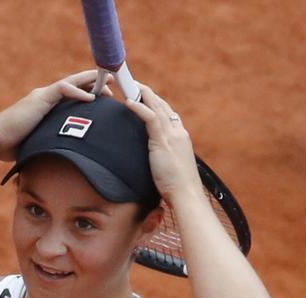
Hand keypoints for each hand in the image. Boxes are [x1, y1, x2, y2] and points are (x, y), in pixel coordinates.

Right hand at [0, 70, 112, 161]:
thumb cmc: (12, 146)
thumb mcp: (39, 143)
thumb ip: (51, 143)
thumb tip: (65, 159)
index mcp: (45, 106)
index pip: (70, 95)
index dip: (87, 94)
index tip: (104, 100)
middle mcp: (45, 98)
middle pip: (74, 85)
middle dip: (94, 83)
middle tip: (114, 86)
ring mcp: (42, 97)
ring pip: (71, 82)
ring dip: (91, 81)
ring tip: (109, 83)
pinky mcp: (39, 99)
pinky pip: (62, 89)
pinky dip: (78, 92)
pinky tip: (91, 98)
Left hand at [125, 84, 202, 204]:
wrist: (186, 195)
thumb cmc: (176, 187)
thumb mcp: (169, 167)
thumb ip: (163, 159)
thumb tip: (153, 161)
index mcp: (181, 138)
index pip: (169, 114)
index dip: (156, 104)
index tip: (145, 97)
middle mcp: (179, 132)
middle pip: (163, 106)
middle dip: (149, 94)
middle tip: (134, 84)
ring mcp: (173, 135)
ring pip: (157, 107)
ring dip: (143, 94)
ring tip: (130, 85)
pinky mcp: (164, 141)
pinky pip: (151, 118)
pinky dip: (140, 107)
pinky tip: (129, 102)